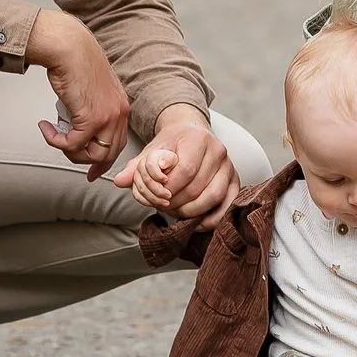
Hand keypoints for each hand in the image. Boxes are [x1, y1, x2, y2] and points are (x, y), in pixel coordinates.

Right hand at [28, 8, 129, 176]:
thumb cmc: (74, 63)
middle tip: (67, 154)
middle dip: (85, 161)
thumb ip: (91, 109)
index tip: (92, 171)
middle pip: (107, 154)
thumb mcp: (90, 90)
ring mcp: (108, 117)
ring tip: (53, 133)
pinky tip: (46, 127)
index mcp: (121, 106)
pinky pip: (72, 144)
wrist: (68, 48)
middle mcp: (119, 113)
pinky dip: (55, 141)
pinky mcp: (91, 119)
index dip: (104, 160)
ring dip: (68, 150)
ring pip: (91, 154)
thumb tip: (80, 130)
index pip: (118, 143)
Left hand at [112, 106, 237, 221]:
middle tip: (162, 207)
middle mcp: (218, 150)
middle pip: (197, 186)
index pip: (185, 170)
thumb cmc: (172, 144)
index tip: (156, 196)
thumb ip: (137, 167)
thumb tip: (120, 181)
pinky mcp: (236, 181)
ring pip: (213, 197)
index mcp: (198, 138)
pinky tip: (195, 222)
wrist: (193, 134)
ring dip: (191, 211)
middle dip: (176, 202)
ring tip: (176, 212)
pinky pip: (227, 205)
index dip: (168, 189)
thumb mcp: (153, 150)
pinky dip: (211, 218)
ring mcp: (230, 166)